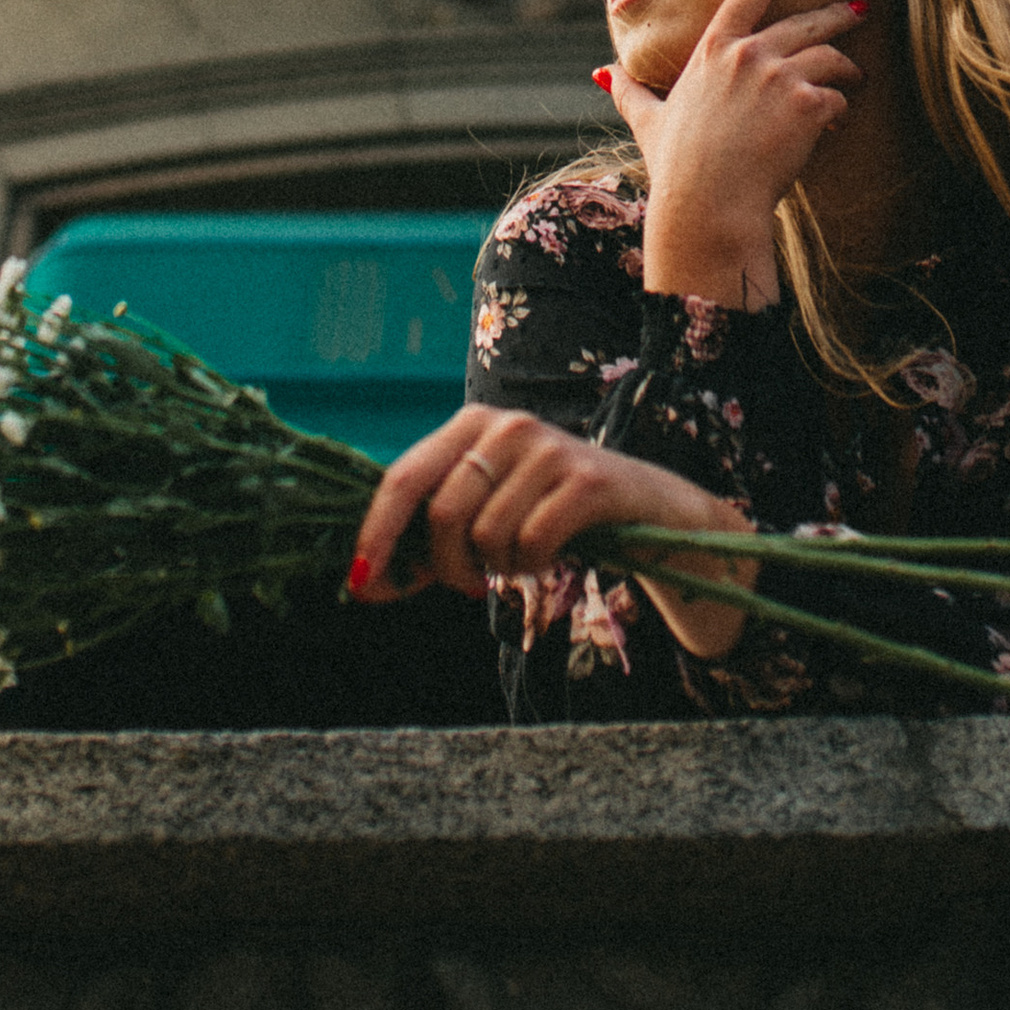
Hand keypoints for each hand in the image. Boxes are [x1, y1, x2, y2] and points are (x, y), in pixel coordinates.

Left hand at [347, 402, 758, 656]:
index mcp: (470, 424)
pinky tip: (549, 558)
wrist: (650, 509)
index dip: (377, 534)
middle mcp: (506, 424)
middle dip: (447, 569)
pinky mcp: (586, 480)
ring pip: (485, 536)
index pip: (403, 477)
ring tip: (521, 560)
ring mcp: (548, 447)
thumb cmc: (553, 513)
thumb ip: (430, 537)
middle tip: (472, 584)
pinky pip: (531, 544)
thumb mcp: (488, 511)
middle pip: (442, 515)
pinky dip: (533, 566)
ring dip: (497, 569)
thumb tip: (363, 584)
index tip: (360, 585)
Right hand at [607, 0, 859, 308]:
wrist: (707, 206)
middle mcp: (748, 53)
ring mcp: (779, 76)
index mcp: (714, 48)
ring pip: (830, 56)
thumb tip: (602, 73)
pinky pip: (837, 97)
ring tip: (856, 77)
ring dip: (848, 67)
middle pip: (807, 20)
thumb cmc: (677, 167)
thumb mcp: (648, 120)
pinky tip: (836, 123)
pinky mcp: (806, 105)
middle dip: (838, 12)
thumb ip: (630, 91)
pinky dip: (840, 108)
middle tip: (858, 10)